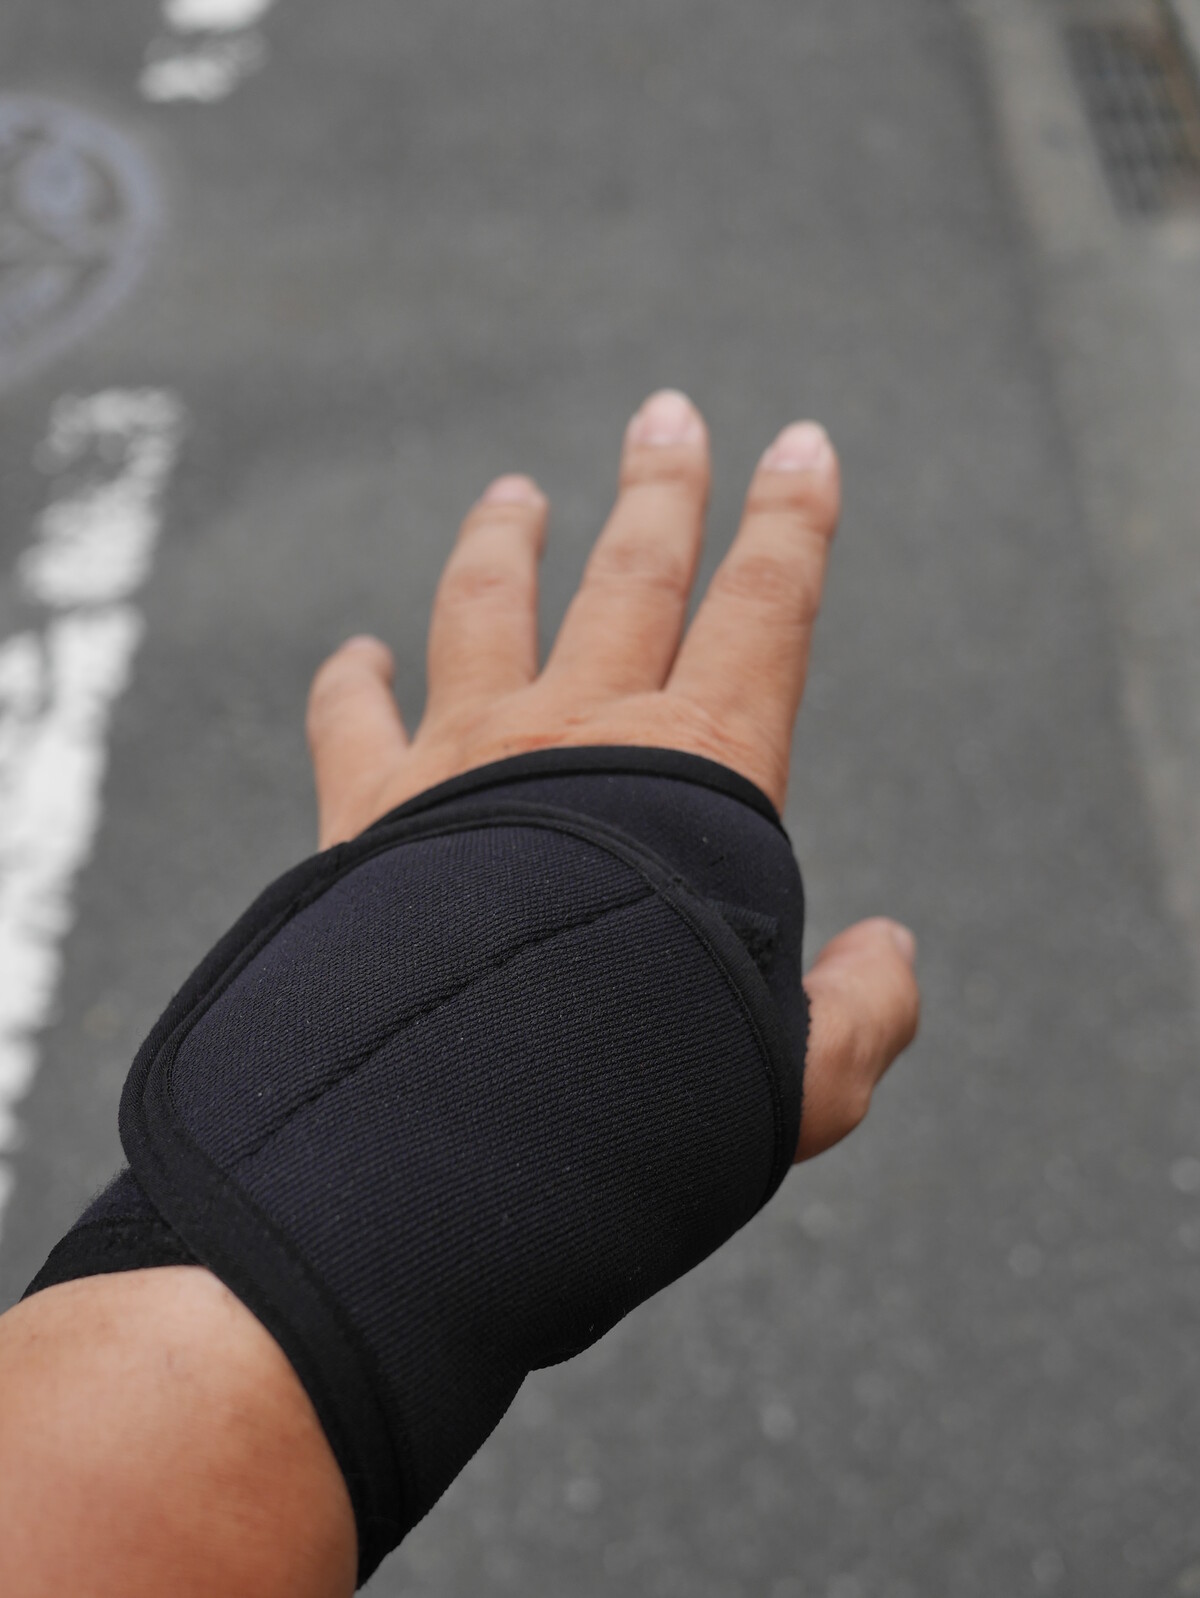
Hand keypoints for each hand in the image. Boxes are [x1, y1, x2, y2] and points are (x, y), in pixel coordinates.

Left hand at [306, 388, 919, 1160]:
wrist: (464, 1112)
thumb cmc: (645, 1090)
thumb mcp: (801, 1075)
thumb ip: (858, 1009)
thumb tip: (883, 954)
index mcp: (700, 767)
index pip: (765, 608)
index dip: (794, 521)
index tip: (802, 445)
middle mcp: (579, 730)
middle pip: (631, 573)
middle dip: (662, 488)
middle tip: (667, 415)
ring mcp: (465, 756)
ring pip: (487, 608)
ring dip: (504, 542)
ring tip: (512, 492)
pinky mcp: (368, 808)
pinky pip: (353, 719)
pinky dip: (350, 681)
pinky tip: (354, 655)